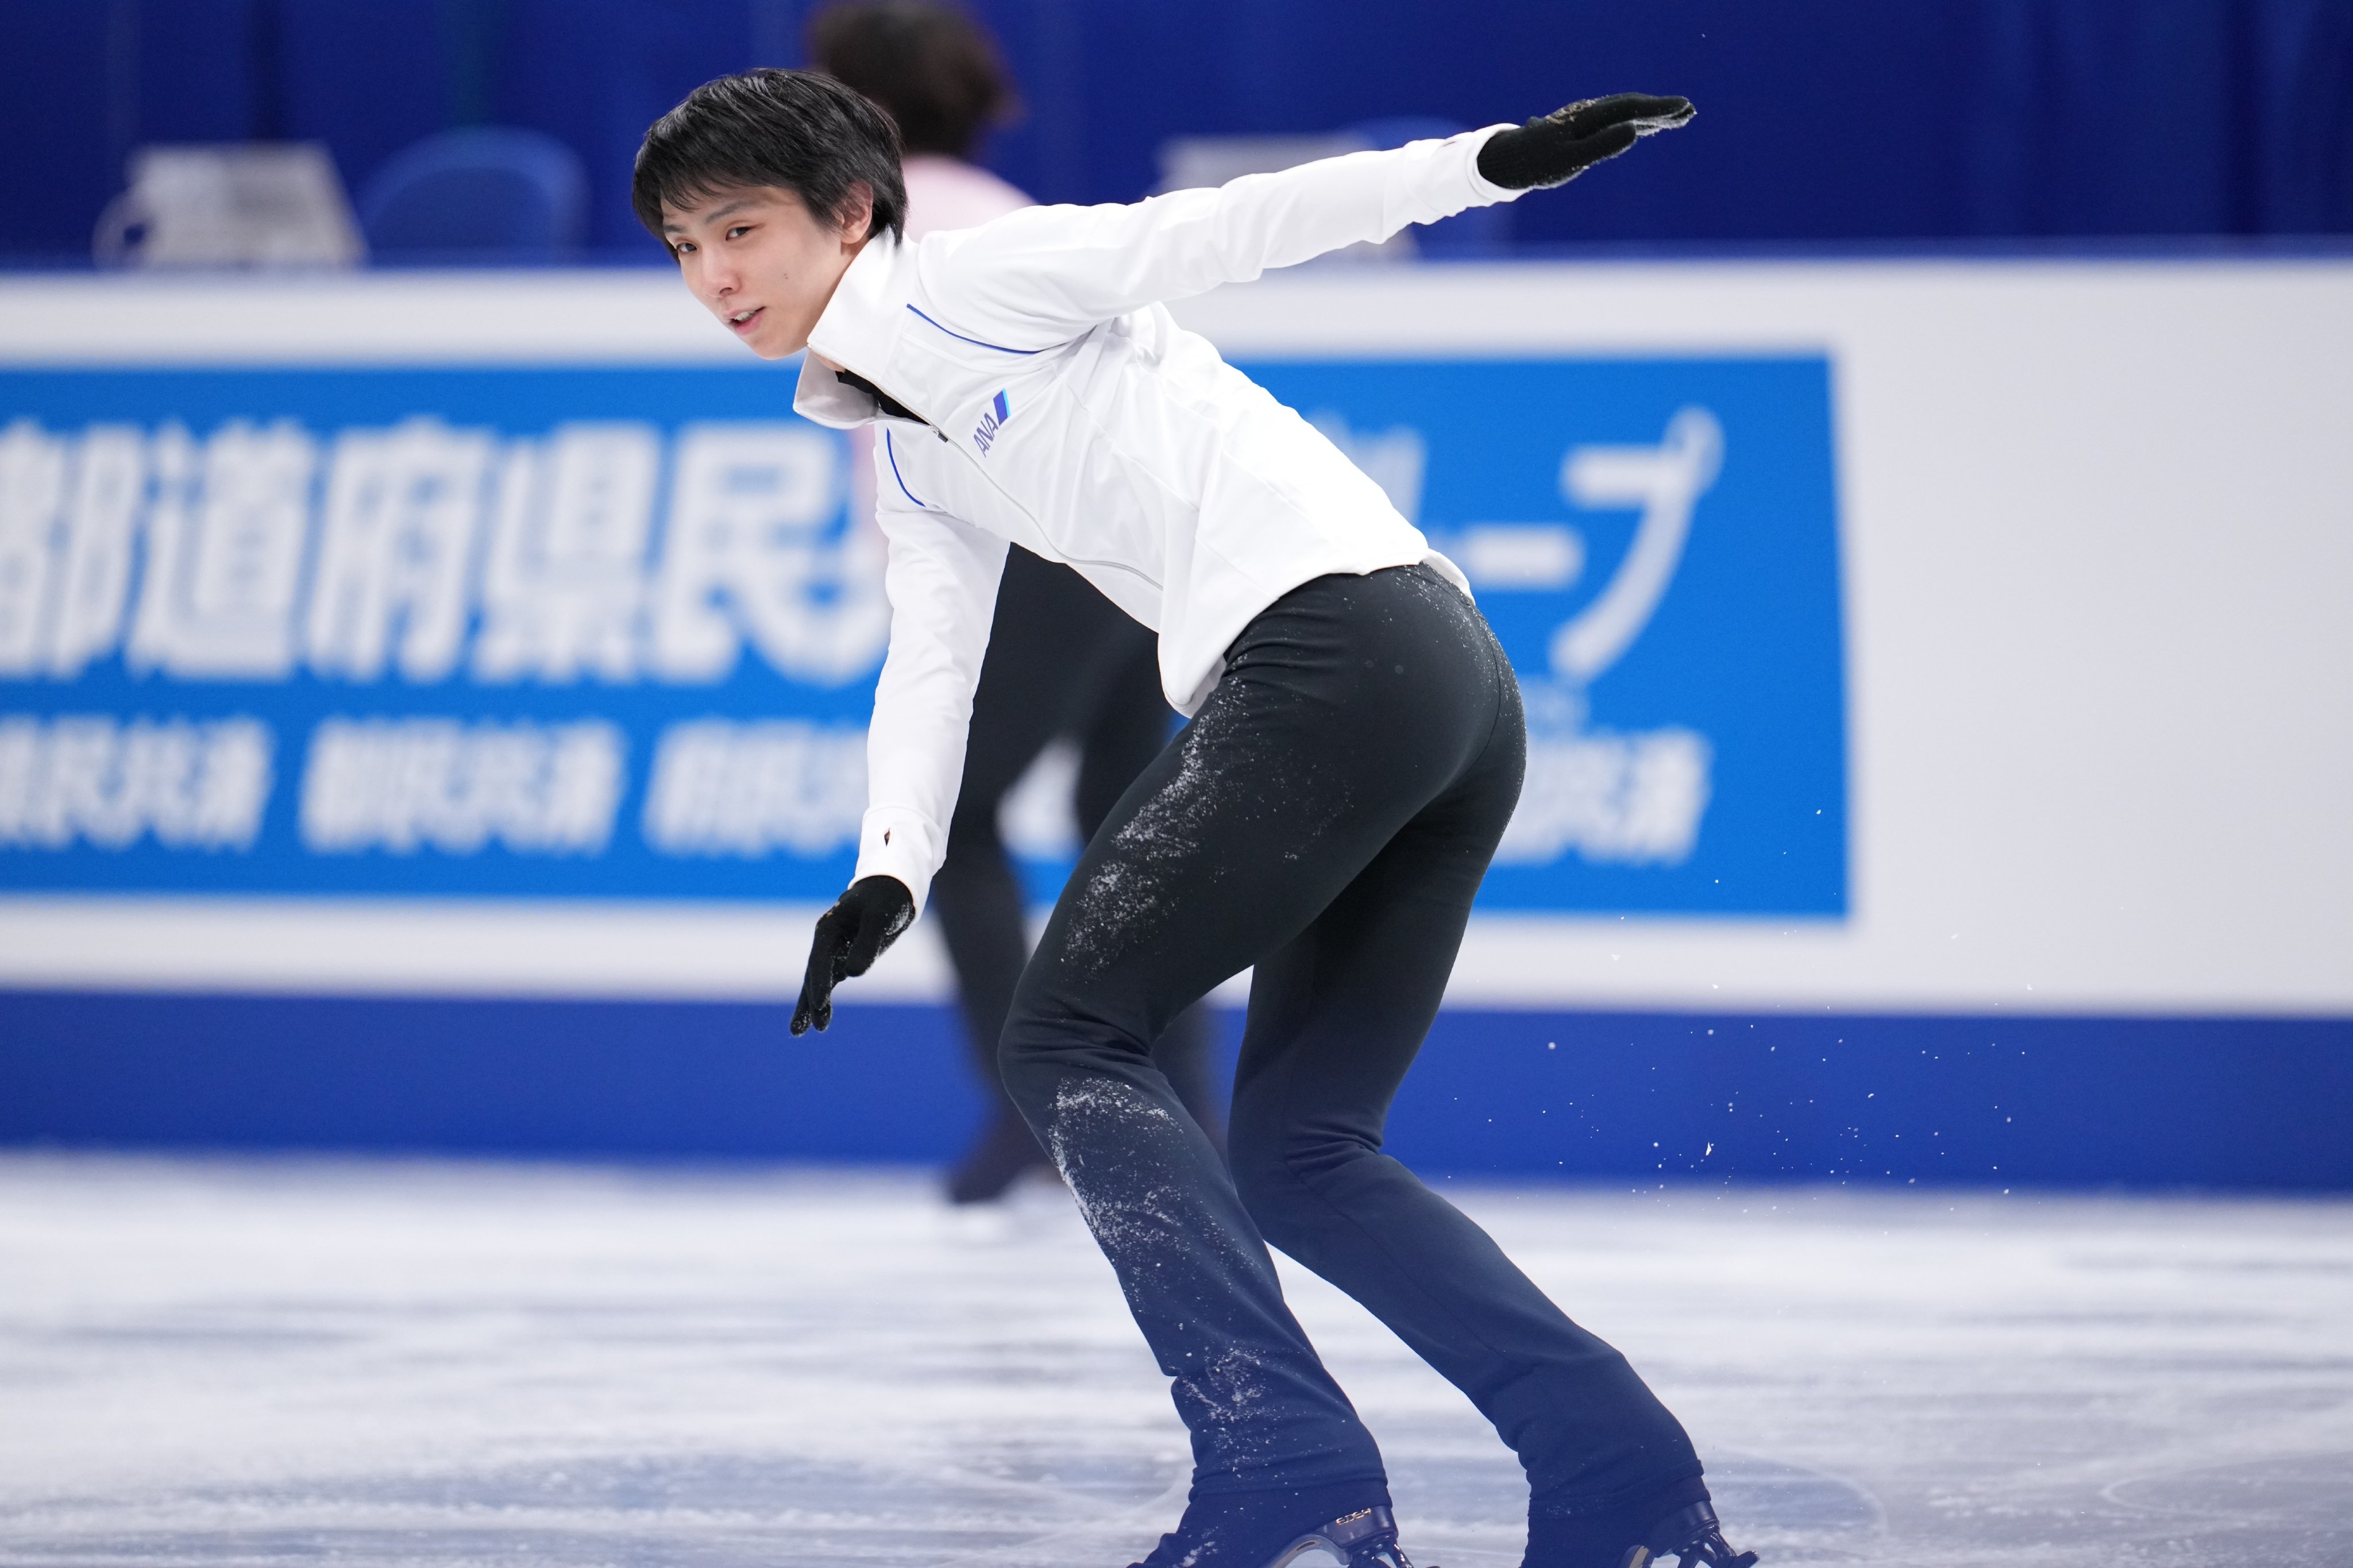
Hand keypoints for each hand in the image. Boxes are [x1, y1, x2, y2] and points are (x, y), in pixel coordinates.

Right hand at [791, 875, 914, 1034]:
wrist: (891, 893)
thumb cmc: (884, 900)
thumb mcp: (879, 918)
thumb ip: (867, 943)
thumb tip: (853, 975)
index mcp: (829, 927)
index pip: (820, 958)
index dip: (820, 980)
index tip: (821, 1002)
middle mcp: (826, 942)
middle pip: (814, 974)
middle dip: (811, 1001)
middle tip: (808, 1027)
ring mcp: (834, 952)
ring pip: (818, 982)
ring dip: (812, 1006)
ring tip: (799, 1032)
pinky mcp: (844, 960)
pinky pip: (831, 983)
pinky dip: (823, 1001)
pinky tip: (818, 1020)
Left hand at [1476, 93, 1695, 191]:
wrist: (1506, 161)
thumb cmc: (1535, 164)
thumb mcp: (1568, 161)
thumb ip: (1602, 146)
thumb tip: (1634, 131)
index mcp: (1588, 118)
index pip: (1629, 108)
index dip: (1658, 109)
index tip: (1683, 109)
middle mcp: (1588, 114)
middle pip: (1631, 107)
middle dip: (1661, 110)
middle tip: (1690, 113)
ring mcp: (1586, 121)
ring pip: (1624, 114)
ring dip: (1651, 116)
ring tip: (1679, 119)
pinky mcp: (1582, 130)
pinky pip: (1614, 122)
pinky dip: (1635, 122)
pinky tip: (1646, 128)